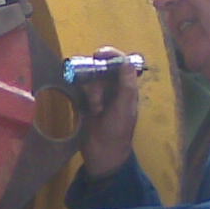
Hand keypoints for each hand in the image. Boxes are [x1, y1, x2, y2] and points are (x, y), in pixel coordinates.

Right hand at [78, 45, 139, 177]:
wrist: (103, 153)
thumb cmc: (118, 130)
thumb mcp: (125, 107)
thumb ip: (126, 84)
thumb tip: (126, 61)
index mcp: (127, 87)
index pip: (121, 62)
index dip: (111, 55)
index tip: (98, 54)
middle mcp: (113, 87)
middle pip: (102, 69)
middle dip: (98, 79)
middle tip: (98, 96)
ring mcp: (99, 94)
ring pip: (91, 79)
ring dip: (92, 93)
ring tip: (96, 110)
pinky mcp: (85, 102)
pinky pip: (81, 90)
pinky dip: (84, 97)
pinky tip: (89, 110)